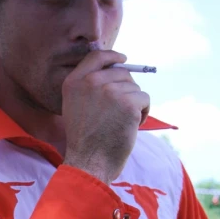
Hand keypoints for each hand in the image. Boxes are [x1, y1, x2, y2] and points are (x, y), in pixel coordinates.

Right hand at [62, 49, 149, 184]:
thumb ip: (88, 87)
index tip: (123, 59)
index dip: (112, 56)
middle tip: (119, 113)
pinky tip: (130, 127)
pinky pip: (145, 99)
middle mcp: (91, 82)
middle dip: (126, 90)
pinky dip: (143, 113)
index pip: (96, 56)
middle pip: (121, 73)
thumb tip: (116, 70)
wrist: (89, 162)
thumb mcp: (75, 107)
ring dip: (134, 104)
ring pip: (135, 88)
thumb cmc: (85, 140)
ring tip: (121, 123)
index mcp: (74, 82)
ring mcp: (110, 91)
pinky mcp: (128, 103)